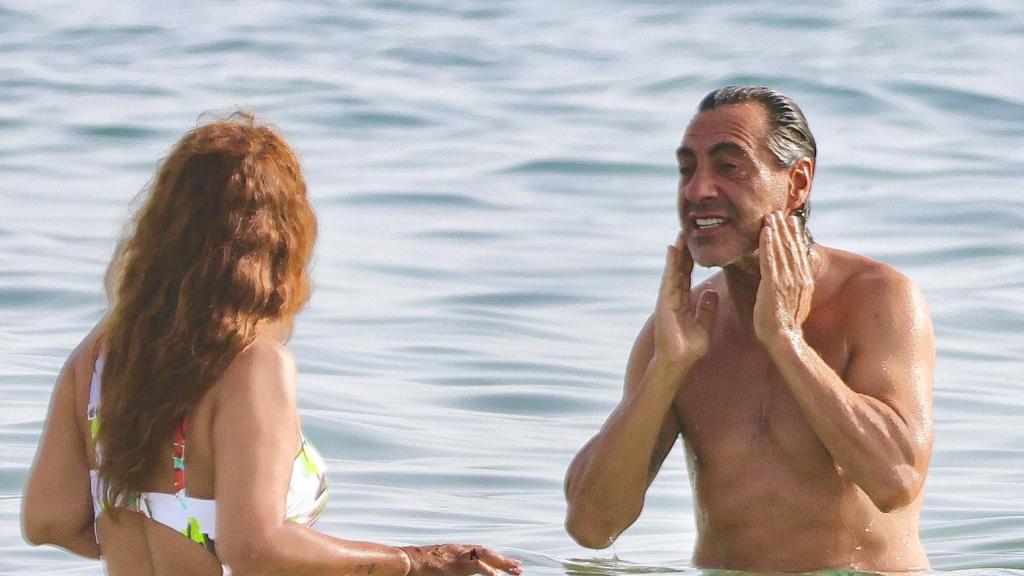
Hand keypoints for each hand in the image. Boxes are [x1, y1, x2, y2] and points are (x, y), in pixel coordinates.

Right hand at [400, 544, 521, 575]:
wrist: (409, 561)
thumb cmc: (419, 565)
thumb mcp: (438, 563)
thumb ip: (449, 566)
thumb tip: (452, 571)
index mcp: (457, 550)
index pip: (481, 551)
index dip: (495, 557)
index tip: (507, 563)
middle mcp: (461, 550)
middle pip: (487, 552)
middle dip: (504, 560)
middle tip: (519, 567)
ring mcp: (459, 555)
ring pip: (486, 555)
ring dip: (502, 563)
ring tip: (515, 570)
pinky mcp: (457, 564)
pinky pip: (477, 566)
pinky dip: (488, 571)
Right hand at [654, 231, 717, 370]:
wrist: (679, 363)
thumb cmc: (690, 349)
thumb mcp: (704, 326)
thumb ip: (707, 309)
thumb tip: (711, 292)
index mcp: (683, 302)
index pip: (687, 275)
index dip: (691, 259)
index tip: (695, 243)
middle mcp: (674, 297)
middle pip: (680, 269)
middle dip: (683, 251)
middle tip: (687, 230)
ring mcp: (668, 299)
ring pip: (674, 270)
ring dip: (677, 252)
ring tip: (680, 234)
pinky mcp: (665, 302)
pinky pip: (669, 279)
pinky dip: (671, 264)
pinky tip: (673, 250)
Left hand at [754, 212, 814, 345]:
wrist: (783, 338)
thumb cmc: (785, 324)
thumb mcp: (795, 301)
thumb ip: (795, 288)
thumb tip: (796, 280)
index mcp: (804, 281)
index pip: (799, 253)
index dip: (795, 236)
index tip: (792, 221)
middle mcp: (798, 277)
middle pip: (792, 247)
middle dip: (785, 229)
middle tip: (779, 212)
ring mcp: (786, 280)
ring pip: (781, 249)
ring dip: (776, 231)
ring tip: (771, 216)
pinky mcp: (773, 284)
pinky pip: (770, 259)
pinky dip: (768, 243)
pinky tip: (765, 231)